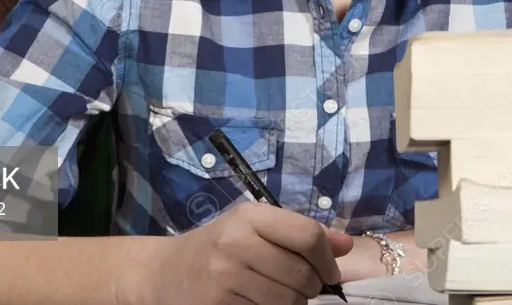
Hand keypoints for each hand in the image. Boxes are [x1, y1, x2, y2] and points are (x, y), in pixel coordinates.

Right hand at [148, 202, 353, 304]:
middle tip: (304, 287)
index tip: (330, 272)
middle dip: (312, 287)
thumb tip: (347, 244)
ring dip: (294, 303)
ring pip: (288, 300)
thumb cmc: (218, 247)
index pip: (307, 235)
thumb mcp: (254, 229)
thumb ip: (300, 234)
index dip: (328, 259)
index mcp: (250, 215)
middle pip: (302, 274)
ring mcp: (225, 274)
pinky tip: (258, 302)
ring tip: (280, 295)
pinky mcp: (218, 302)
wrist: (164, 273)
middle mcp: (236, 241)